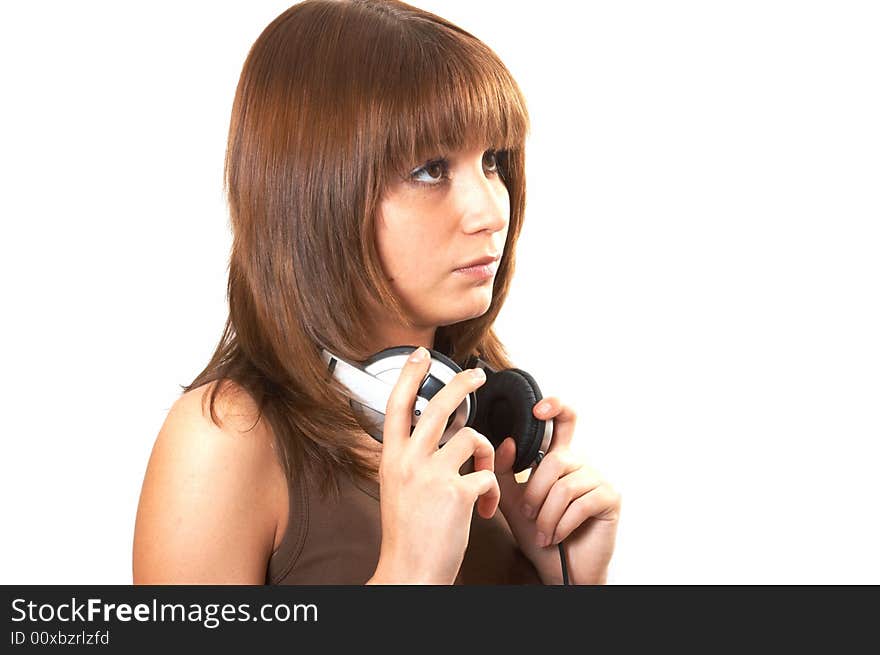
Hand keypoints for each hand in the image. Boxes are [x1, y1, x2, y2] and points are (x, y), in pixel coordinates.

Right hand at [370, 347, 500, 584]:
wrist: (410, 572)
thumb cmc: (407, 534)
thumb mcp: (397, 488)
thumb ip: (413, 459)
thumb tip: (441, 434)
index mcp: (392, 460)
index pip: (396, 406)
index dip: (409, 376)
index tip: (420, 356)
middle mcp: (409, 462)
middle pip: (438, 408)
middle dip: (461, 384)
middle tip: (478, 375)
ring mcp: (433, 476)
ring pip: (471, 438)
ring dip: (486, 454)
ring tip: (483, 475)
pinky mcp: (458, 493)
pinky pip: (487, 474)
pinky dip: (493, 492)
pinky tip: (486, 508)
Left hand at [494, 398, 621, 584]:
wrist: (560, 571)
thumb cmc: (540, 536)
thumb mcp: (514, 501)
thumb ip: (506, 472)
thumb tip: (508, 442)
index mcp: (560, 460)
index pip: (564, 422)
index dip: (555, 407)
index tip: (538, 410)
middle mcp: (582, 464)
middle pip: (555, 460)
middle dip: (536, 492)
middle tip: (531, 515)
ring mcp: (599, 480)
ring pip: (565, 485)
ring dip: (548, 515)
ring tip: (544, 533)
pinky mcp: (611, 498)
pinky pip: (580, 503)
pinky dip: (562, 524)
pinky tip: (558, 535)